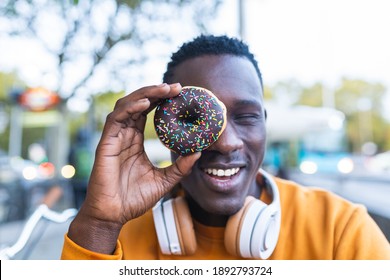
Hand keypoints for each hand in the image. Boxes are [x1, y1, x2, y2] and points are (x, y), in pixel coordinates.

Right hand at [67, 83, 199, 253]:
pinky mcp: (106, 143)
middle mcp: (125, 135)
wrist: (113, 215)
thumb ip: (180, 167)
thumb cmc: (134, 199)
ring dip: (145, 94)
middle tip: (177, 87)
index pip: (148, 113)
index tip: (181, 94)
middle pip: (139, 104)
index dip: (162, 101)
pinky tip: (146, 103)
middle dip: (156, 92)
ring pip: (127, 105)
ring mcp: (114, 138)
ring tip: (165, 89)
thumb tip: (199, 152)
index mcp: (135, 141)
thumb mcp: (164, 180)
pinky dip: (130, 108)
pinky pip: (116, 119)